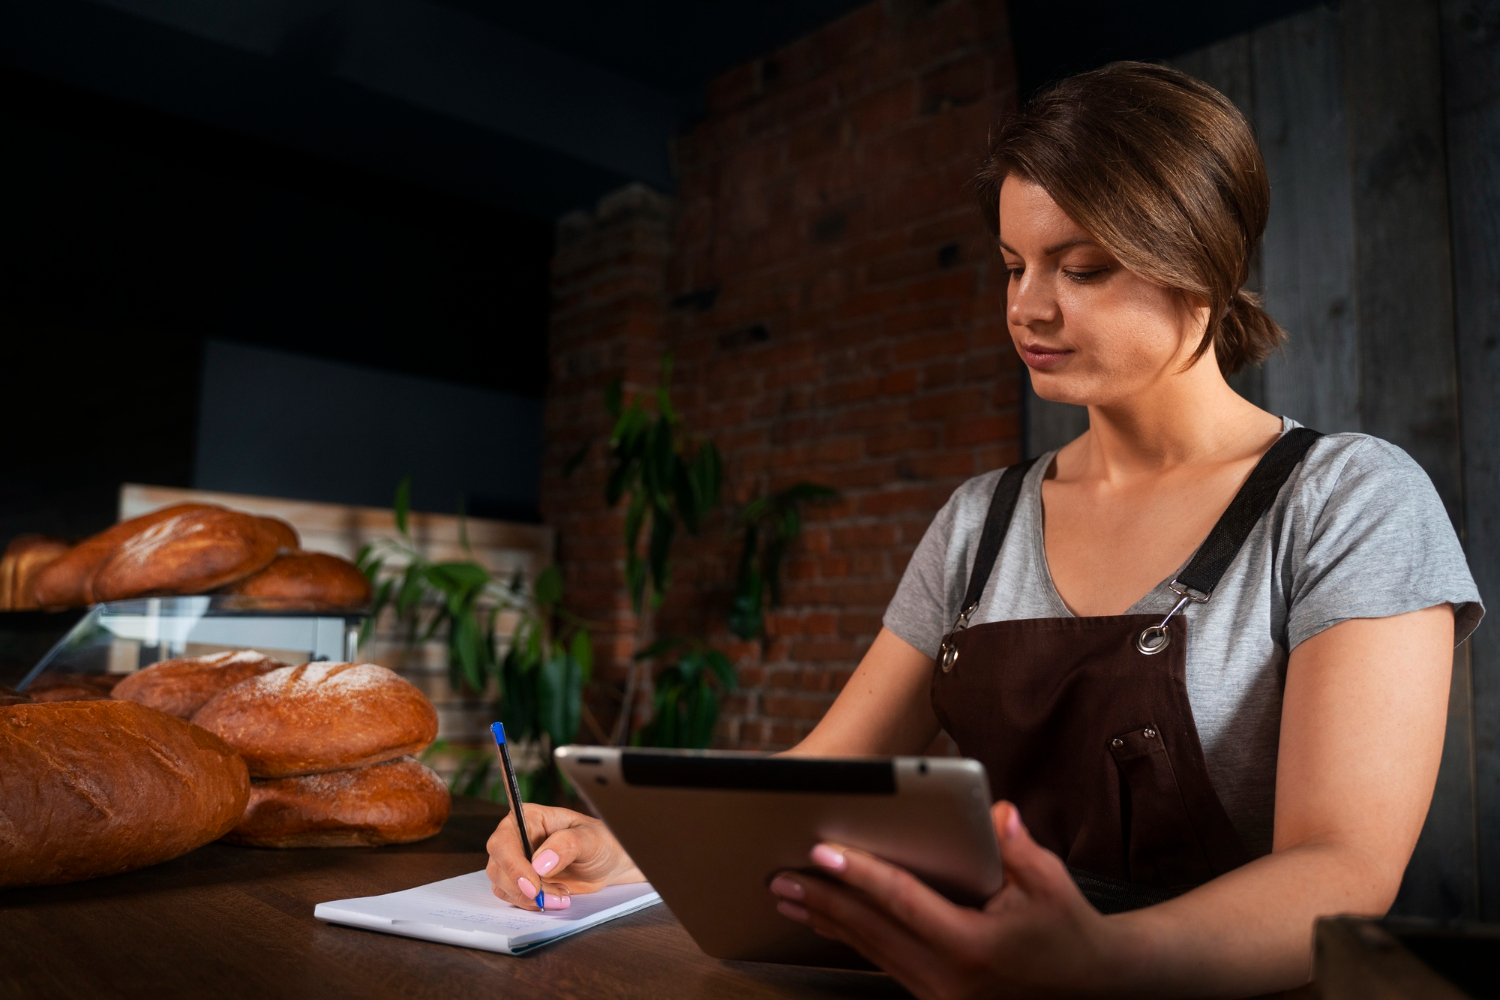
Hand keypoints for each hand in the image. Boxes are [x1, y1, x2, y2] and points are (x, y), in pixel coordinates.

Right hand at [485, 802, 644, 910]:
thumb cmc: (600, 842)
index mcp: (528, 818)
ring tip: (561, 896)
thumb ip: (566, 845)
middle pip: (497, 867)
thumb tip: (539, 863)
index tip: (532, 885)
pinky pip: (513, 897)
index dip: (512, 865)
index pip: (504, 841)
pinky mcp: (521, 882)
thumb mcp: (590, 839)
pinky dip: (531, 903)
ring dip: (528, 898)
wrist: (608, 863)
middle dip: (522, 888)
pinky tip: (556, 898)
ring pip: (502, 885)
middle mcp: (516, 839)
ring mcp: (516, 862)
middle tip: (548, 898)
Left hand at [768, 802, 1123, 998]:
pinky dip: (851, 939)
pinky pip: (883, 964)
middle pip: (872, 930)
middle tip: (781, 875)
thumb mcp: (1049, 881)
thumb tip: (995, 812)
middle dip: (823, 900)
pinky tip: (827, 922)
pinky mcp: (935, 999)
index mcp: (973, 947)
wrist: (1090, 984)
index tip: (821, 852)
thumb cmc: (1066, 926)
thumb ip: (1017, 846)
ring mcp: (940, 995)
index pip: (902, 902)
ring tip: (789, 895)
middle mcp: (950, 978)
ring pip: (871, 950)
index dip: (860, 874)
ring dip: (827, 922)